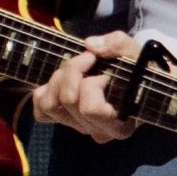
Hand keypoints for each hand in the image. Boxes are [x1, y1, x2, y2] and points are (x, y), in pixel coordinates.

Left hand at [33, 30, 148, 141]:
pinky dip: (45, 92)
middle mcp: (99, 131)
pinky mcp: (64, 122)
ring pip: (50, 105)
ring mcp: (79, 128)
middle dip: (73, 71)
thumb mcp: (135, 53)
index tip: (98, 63)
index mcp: (121, 122)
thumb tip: (90, 45)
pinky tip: (62, 82)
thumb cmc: (136, 70)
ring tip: (74, 67)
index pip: (90, 108)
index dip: (90, 81)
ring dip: (58, 79)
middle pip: (68, 100)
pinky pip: (40, 111)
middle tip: (87, 59)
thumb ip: (119, 45)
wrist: (135, 81)